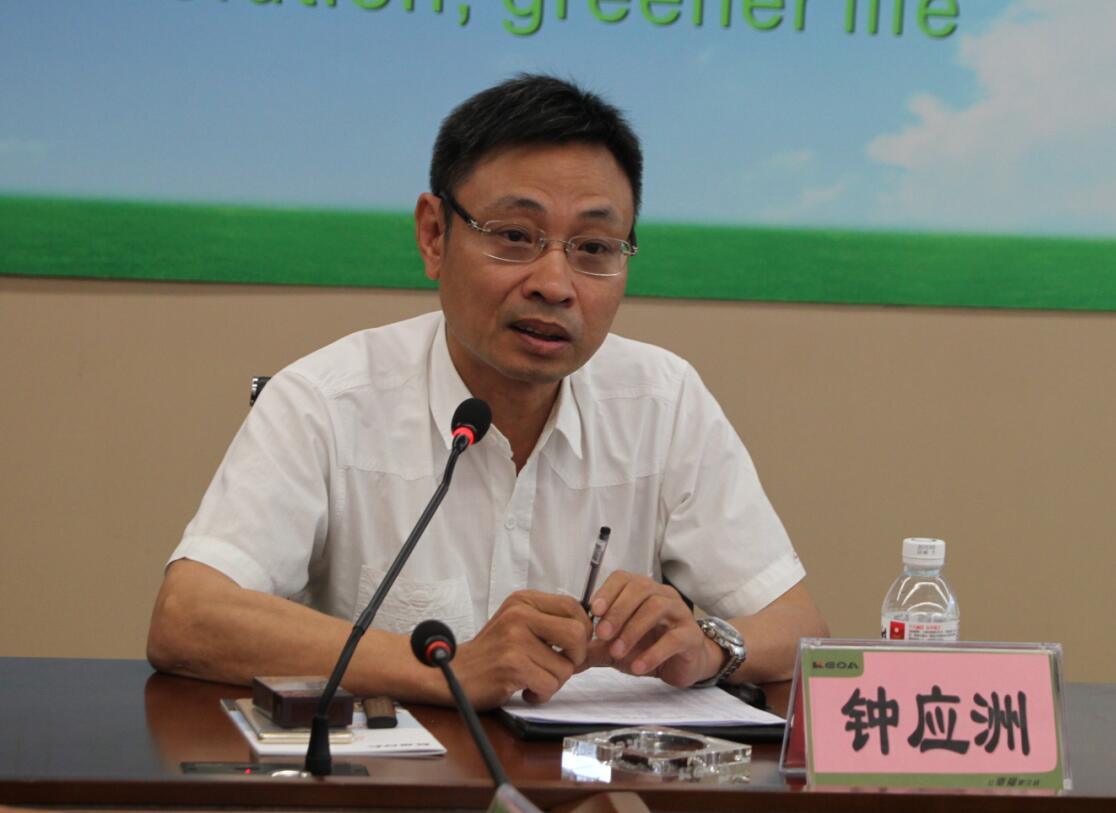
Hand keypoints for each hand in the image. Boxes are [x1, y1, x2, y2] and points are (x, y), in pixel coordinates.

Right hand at [451, 590, 592, 709]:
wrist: (454, 674)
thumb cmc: (492, 653)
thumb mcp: (518, 624)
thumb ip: (548, 622)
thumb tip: (589, 632)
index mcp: (524, 600)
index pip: (573, 607)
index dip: (582, 631)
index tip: (570, 648)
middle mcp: (520, 614)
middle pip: (578, 633)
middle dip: (575, 658)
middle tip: (557, 667)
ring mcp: (515, 638)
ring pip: (565, 666)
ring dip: (554, 681)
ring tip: (534, 679)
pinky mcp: (512, 664)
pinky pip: (550, 685)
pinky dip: (542, 694)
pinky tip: (525, 690)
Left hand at [587, 571, 722, 687]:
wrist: (682, 665)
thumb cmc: (648, 647)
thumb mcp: (615, 649)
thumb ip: (593, 650)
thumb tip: (567, 660)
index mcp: (643, 591)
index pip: (623, 578)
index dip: (607, 591)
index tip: (593, 611)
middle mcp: (662, 595)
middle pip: (640, 589)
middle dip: (617, 611)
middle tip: (602, 635)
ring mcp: (679, 614)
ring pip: (657, 607)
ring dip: (633, 629)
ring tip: (617, 652)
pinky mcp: (691, 637)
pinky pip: (674, 638)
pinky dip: (653, 653)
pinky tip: (637, 667)